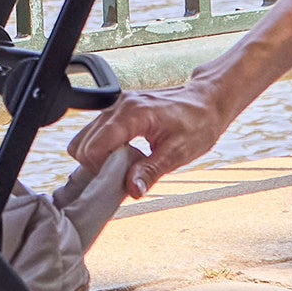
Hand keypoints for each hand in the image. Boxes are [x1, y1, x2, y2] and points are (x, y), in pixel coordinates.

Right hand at [66, 82, 232, 199]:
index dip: (100, 169)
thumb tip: (132, 189)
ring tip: (125, 163)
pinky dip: (103, 147)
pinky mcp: (119, 109)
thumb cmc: (198, 122)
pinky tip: (126, 153)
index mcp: (132, 114)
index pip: (93, 147)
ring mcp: (117, 104)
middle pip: (83, 143)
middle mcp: (119, 105)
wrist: (208, 101)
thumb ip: (150, 171)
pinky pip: (97, 131)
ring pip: (85, 137)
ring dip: (99, 156)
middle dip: (97, 165)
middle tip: (123, 173)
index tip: (117, 179)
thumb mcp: (178, 152)